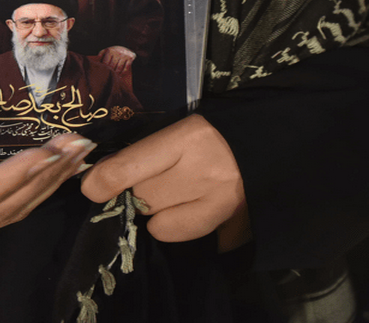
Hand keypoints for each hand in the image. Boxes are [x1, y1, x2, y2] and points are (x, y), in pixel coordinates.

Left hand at [80, 114, 250, 251]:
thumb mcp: (186, 129)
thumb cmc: (221, 136)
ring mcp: (220, 206)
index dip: (102, 181)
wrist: (277, 150)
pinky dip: (182, 228)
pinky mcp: (232, 231)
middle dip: (138, 193)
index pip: (128, 167)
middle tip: (154, 181)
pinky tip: (194, 211)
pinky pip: (186, 239)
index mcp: (189, 137)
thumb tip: (101, 178)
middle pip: (142, 199)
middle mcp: (204, 172)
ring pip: (161, 226)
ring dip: (160, 216)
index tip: (91, 187)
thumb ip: (148, 150)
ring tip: (177, 197)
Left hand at [97, 46, 136, 73]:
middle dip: (110, 72)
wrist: (127, 48)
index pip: (106, 62)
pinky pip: (126, 68)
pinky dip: (123, 73)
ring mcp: (124, 55)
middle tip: (109, 77)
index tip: (104, 73)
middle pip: (112, 66)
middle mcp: (117, 52)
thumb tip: (96, 60)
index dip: (105, 69)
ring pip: (119, 68)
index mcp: (110, 51)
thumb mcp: (106, 50)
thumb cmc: (114, 51)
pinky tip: (120, 76)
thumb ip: (100, 54)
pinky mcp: (130, 58)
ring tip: (114, 77)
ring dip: (116, 74)